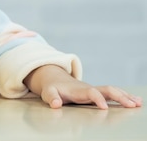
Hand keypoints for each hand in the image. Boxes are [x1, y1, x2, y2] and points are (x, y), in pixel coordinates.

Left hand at [24, 65, 142, 108]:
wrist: (55, 79)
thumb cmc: (53, 88)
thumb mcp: (48, 92)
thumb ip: (52, 98)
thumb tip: (55, 104)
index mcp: (78, 90)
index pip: (91, 92)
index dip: (97, 98)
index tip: (104, 107)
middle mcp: (89, 89)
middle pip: (107, 90)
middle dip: (119, 97)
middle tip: (131, 105)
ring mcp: (95, 90)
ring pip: (112, 91)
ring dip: (125, 96)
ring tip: (138, 103)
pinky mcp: (98, 93)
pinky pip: (114, 94)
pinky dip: (125, 97)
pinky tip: (136, 102)